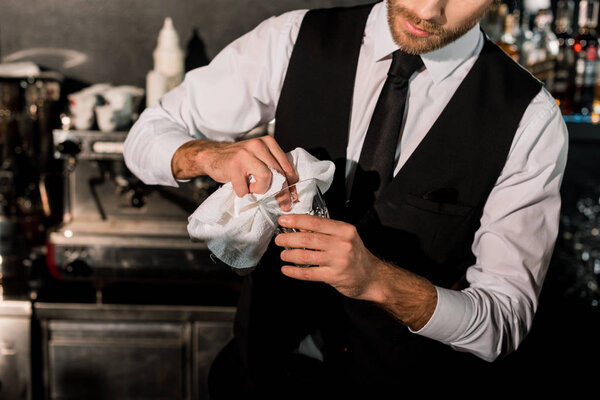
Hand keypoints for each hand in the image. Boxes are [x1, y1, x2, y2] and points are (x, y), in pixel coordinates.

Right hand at [171, 136, 297, 196]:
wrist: (213, 155)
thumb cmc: (239, 161)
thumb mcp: (260, 158)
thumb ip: (274, 167)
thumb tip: (291, 190)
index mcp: (268, 142)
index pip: (286, 166)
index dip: (291, 184)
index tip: (293, 196)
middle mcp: (258, 145)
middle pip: (278, 173)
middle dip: (282, 193)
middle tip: (283, 204)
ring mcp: (245, 154)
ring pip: (266, 178)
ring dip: (260, 190)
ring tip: (252, 188)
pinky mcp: (233, 165)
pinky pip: (245, 188)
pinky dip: (243, 193)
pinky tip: (240, 188)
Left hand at [275, 214, 437, 329]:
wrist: (372, 277)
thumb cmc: (356, 255)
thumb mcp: (345, 237)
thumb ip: (326, 231)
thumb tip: (300, 227)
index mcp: (344, 230)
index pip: (316, 222)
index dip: (296, 220)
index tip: (283, 220)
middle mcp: (342, 243)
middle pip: (308, 239)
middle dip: (289, 239)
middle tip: (279, 240)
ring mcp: (339, 260)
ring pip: (307, 256)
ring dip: (290, 255)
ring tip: (283, 255)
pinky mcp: (335, 276)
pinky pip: (309, 273)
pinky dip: (295, 271)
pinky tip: (287, 270)